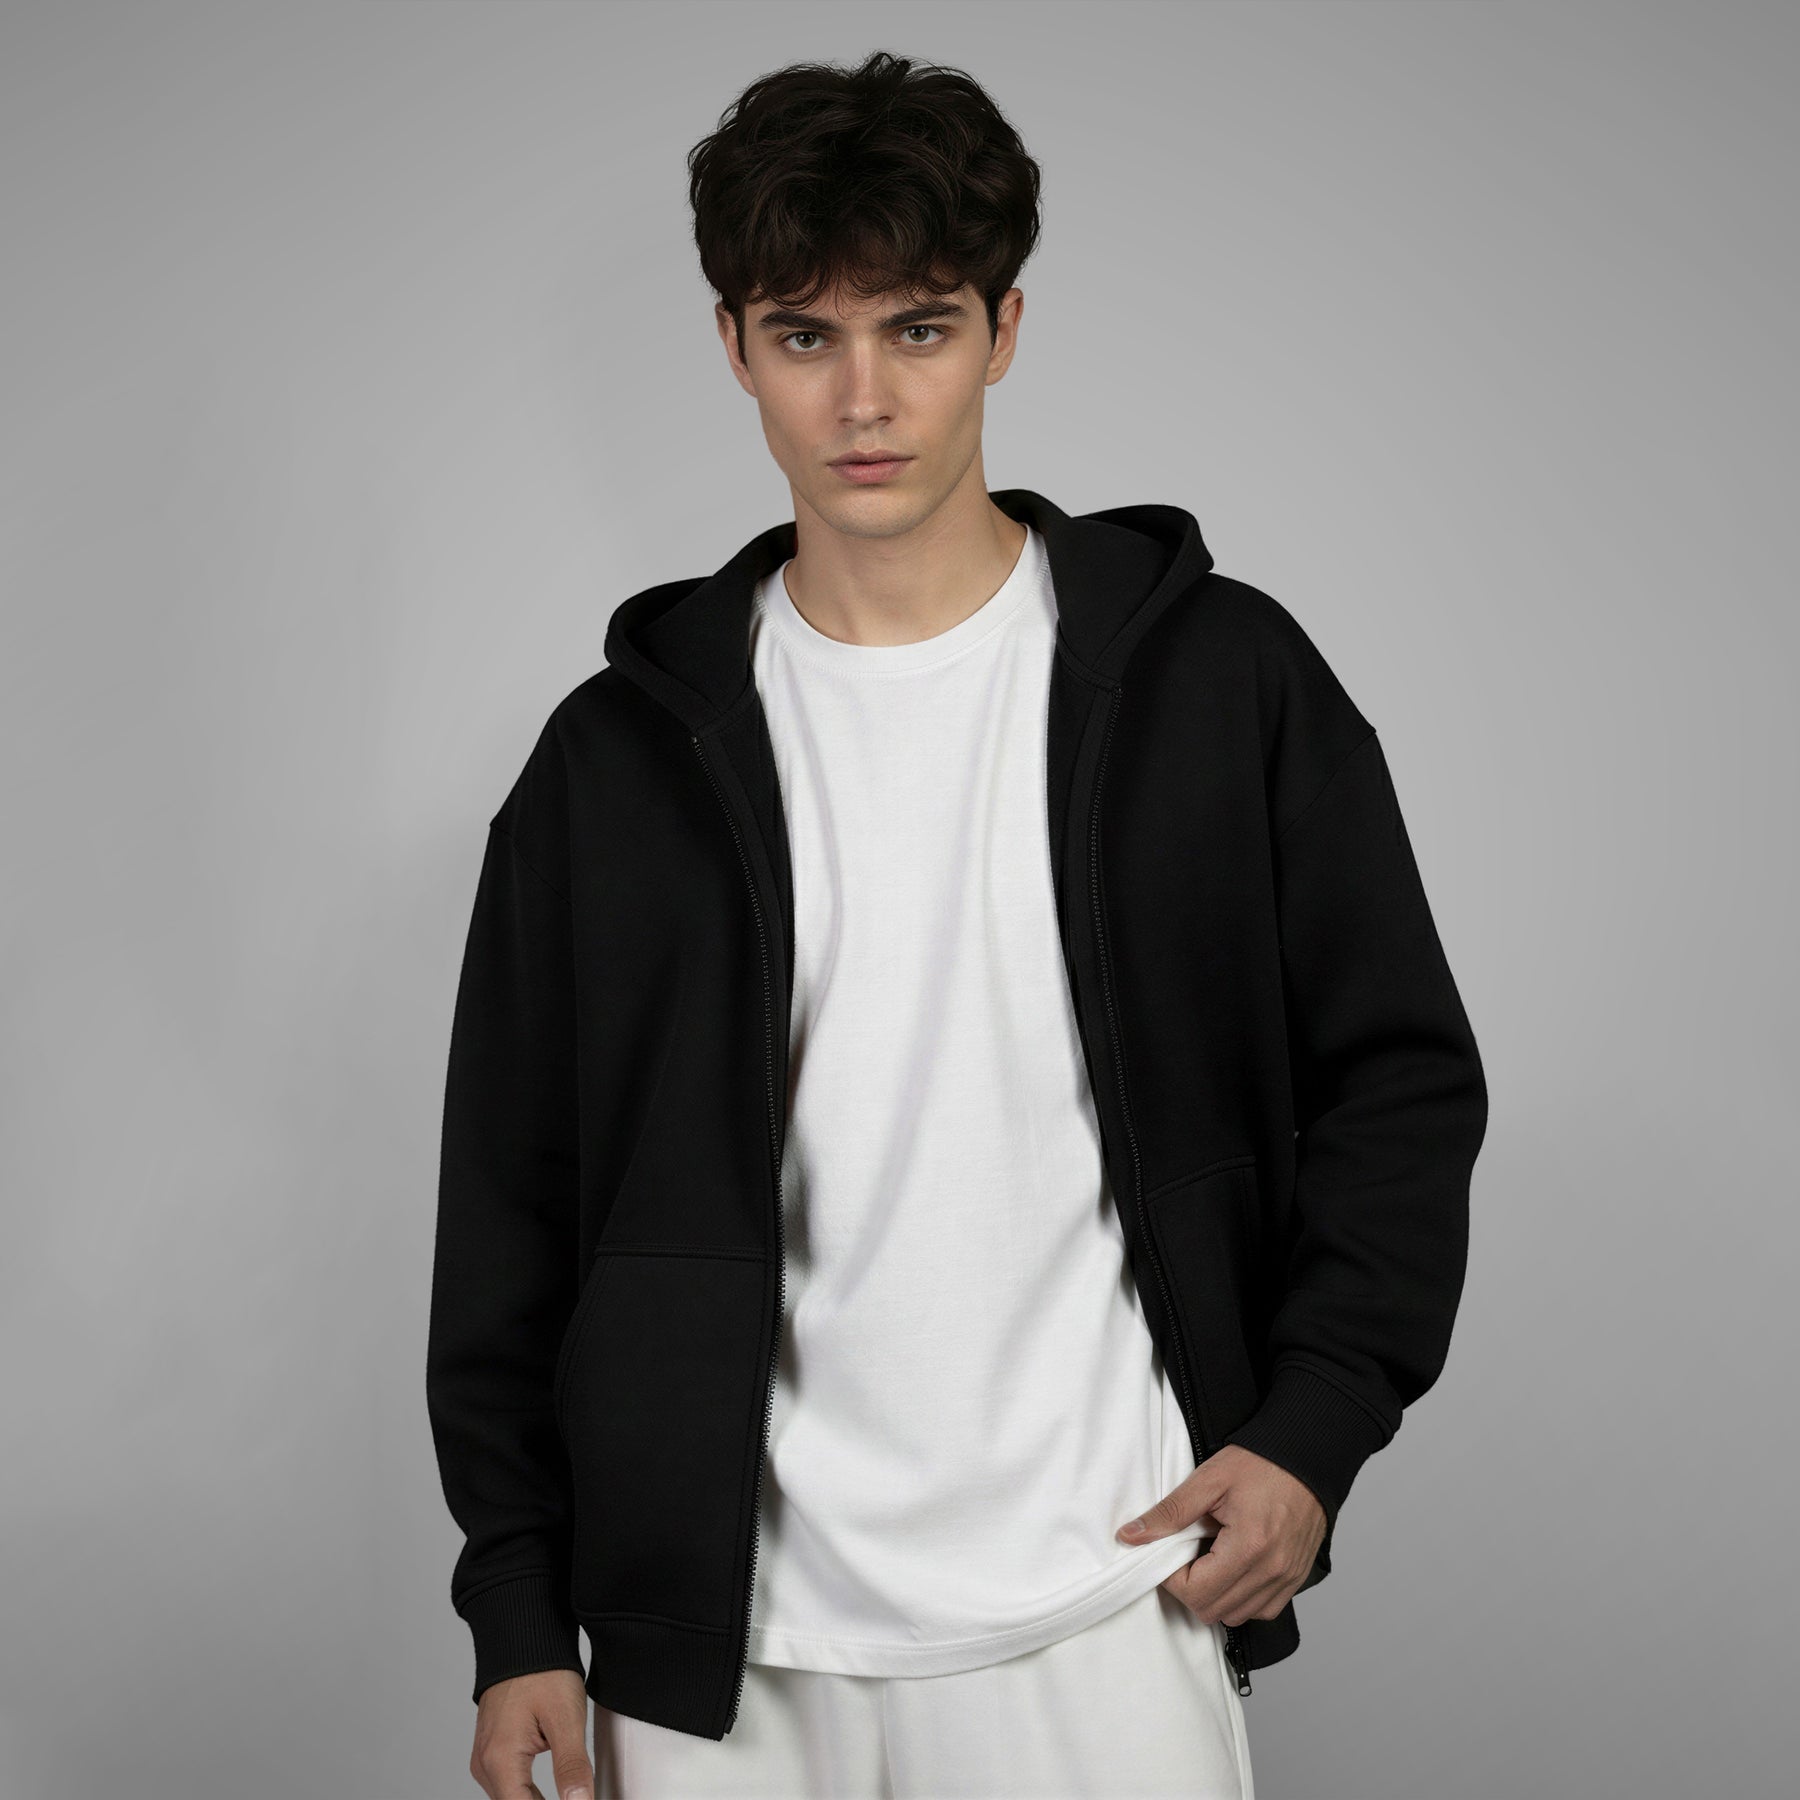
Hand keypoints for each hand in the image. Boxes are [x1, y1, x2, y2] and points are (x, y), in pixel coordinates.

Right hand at [469, 1668, 592, 1799]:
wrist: (523, 1639)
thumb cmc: (543, 1671)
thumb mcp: (566, 1718)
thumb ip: (571, 1767)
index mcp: (499, 1760)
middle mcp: (485, 1765)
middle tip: (579, 1798)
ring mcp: (485, 1759)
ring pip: (511, 1799)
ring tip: (572, 1796)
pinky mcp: (492, 1753)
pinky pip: (508, 1786)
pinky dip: (529, 1794)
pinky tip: (554, 1794)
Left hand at [1117, 1444, 1326, 1625]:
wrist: (1307, 1456)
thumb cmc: (1261, 1462)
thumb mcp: (1209, 1480)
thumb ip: (1169, 1513)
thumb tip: (1131, 1536)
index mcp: (1250, 1547)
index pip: (1197, 1593)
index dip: (1172, 1578)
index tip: (1169, 1553)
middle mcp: (1272, 1571)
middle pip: (1214, 1612)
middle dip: (1190, 1588)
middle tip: (1186, 1554)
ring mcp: (1287, 1578)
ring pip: (1237, 1616)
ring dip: (1215, 1595)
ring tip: (1211, 1557)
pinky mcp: (1295, 1579)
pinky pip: (1262, 1610)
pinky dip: (1241, 1598)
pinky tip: (1233, 1566)